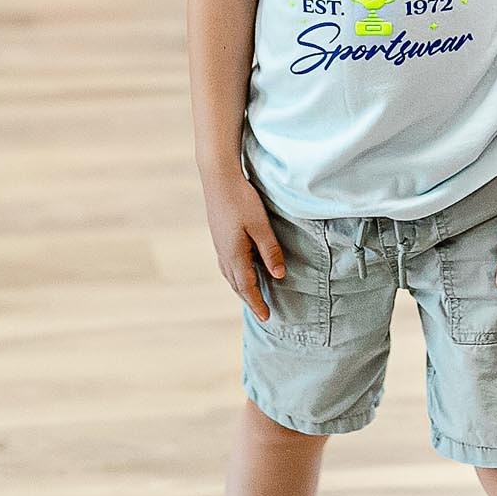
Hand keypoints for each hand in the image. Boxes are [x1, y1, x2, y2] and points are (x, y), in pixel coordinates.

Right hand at [202, 170, 286, 320]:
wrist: (218, 178)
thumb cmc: (241, 199)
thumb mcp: (261, 225)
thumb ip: (270, 251)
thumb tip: (278, 275)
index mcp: (235, 254)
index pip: (247, 286)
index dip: (257, 303)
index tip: (267, 317)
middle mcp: (224, 254)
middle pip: (237, 284)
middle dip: (249, 299)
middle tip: (261, 313)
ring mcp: (219, 245)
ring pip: (230, 275)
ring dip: (241, 288)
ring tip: (252, 296)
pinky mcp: (219, 236)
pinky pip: (227, 265)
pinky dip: (236, 275)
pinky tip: (240, 271)